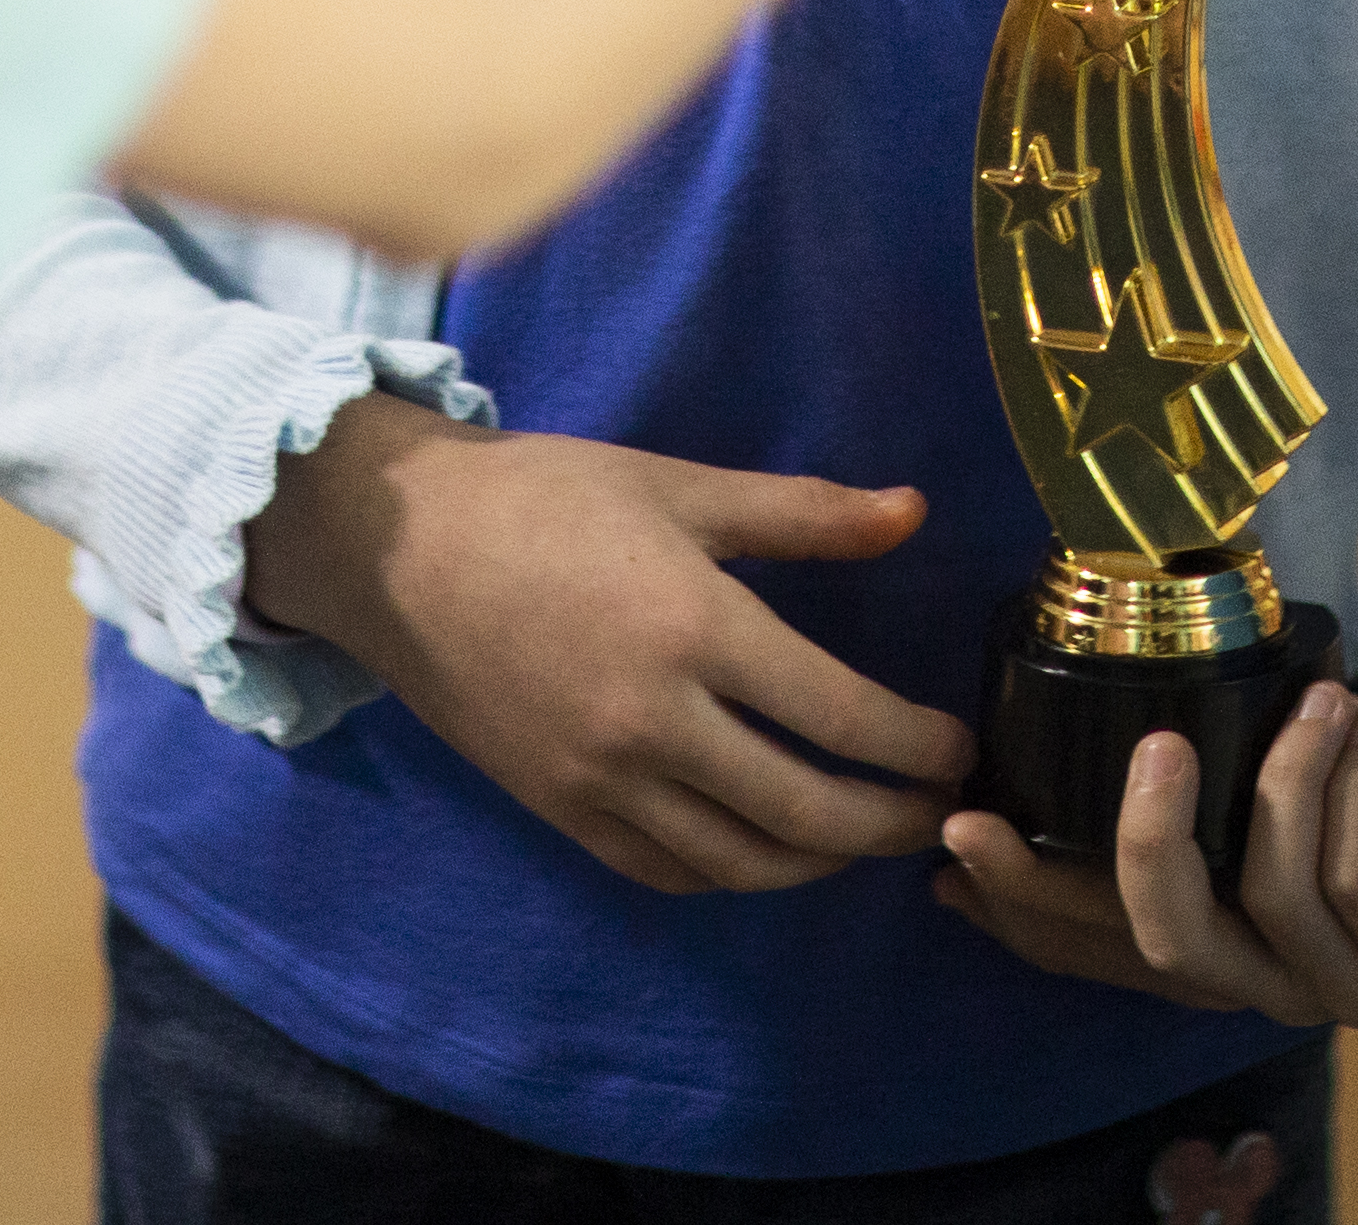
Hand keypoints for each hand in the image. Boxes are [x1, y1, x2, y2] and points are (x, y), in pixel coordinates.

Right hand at [240, 399, 972, 895]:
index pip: (841, 717)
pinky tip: (768, 849)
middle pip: (806, 812)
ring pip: (743, 861)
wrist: (398, 547)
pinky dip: (735, 873)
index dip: (917, 745)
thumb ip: (804, 513)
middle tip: (940, 809)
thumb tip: (915, 513)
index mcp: (696, 627)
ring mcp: (602, 779)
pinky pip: (669, 870)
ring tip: (866, 834)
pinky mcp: (561, 810)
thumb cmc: (546, 497)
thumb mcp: (680, 484)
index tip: (959, 746)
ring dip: (822, 861)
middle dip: (891, 822)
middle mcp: (654, 722)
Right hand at [935, 682, 1357, 1025]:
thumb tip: (1118, 676)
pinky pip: (1345, 874)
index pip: (1096, 947)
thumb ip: (1217, 750)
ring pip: (1252, 897)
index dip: (1021, 903)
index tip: (954, 830)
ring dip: (1278, 775)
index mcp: (1228, 935)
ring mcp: (1342, 984)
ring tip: (1317, 699)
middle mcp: (1271, 978)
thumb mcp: (1295, 761)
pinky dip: (1339, 779)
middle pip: (1155, 945)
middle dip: (1120, 848)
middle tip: (1140, 745)